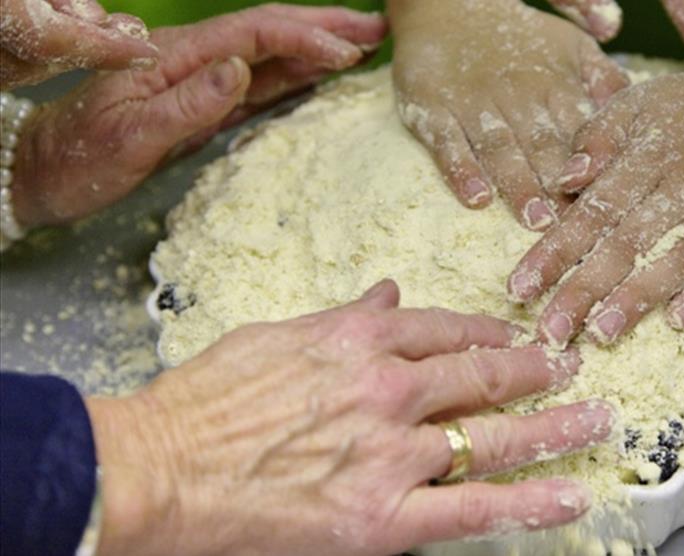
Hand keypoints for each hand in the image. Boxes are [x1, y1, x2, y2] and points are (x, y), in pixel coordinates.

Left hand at [9, 4, 386, 226]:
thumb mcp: (130, 135)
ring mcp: (202, 83)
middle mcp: (195, 61)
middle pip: (269, 33)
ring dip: (318, 48)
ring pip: (271, 56)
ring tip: (365, 45)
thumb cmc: (81, 157)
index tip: (347, 53)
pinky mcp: (205, 107)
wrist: (46, 172)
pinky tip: (320, 76)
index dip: (304, 39)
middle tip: (378, 29)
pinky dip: (296, 77)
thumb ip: (186, 103)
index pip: (253, 35)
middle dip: (325, 27)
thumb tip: (239, 69)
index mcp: (178, 57)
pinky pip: (259, 86)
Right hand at [87, 280, 612, 555]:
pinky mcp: (384, 517)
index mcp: (358, 341)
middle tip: (572, 368)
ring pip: (494, 435)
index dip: (491, 335)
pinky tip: (571, 495)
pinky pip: (475, 507)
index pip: (446, 330)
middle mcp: (387, 389)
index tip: (517, 340)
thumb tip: (387, 293)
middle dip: (537, 372)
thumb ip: (342, 317)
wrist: (155, 470)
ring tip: (596, 420)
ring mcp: (393, 454)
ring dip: (556, 427)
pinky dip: (530, 501)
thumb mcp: (275, 337)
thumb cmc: (203, 403)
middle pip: (483, 376)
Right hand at [389, 0, 627, 229]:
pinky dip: (460, 170)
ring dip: (518, 185)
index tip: (609, 201)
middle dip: (560, 185)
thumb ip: (603, 78)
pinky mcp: (432, 110)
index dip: (593, 166)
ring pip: (499, 149)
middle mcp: (517, 96)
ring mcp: (473, 104)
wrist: (449, 2)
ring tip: (535, 220)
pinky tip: (475, 199)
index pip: (579, 131)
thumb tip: (635, 107)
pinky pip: (446, 144)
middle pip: (542, 146)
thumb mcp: (571, 47)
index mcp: (555, 86)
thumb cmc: (521, 37)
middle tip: (576, 225)